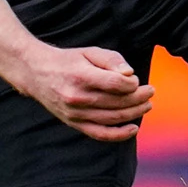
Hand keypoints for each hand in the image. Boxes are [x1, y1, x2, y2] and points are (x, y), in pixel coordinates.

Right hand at [18, 44, 153, 141]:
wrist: (36, 74)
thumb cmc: (67, 61)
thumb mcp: (89, 52)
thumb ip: (111, 59)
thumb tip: (130, 74)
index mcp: (81, 76)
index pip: (116, 84)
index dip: (132, 83)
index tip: (136, 79)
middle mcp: (78, 98)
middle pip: (117, 102)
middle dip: (140, 98)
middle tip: (151, 92)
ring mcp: (75, 114)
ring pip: (113, 118)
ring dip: (135, 113)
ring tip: (147, 105)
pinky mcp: (74, 123)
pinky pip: (100, 134)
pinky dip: (119, 134)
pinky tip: (134, 128)